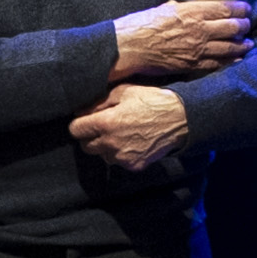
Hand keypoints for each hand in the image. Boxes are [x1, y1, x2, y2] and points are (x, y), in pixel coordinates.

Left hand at [69, 84, 196, 169]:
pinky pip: (119, 162)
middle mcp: (110, 143)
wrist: (181, 119)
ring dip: (106, 147)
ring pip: (102, 155)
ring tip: (121, 135)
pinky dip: (122, 154)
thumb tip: (82, 110)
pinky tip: (133, 142)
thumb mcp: (125, 91)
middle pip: (85, 146)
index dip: (80, 124)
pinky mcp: (134, 166)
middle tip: (104, 128)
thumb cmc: (153, 101)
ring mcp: (122, 157)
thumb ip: (100, 101)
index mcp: (105, 123)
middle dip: (91, 137)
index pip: (75, 130)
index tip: (87, 121)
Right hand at [114, 0, 252, 83]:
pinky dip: (230, 61)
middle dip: (244, 26)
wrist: (127, 48)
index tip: (246, 8)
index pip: (224, 8)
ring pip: (229, 47)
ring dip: (241, 44)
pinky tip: (236, 59)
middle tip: (247, 25)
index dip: (239, 9)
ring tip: (248, 43)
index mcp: (191, 12)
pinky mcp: (192, 65)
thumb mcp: (162, 8)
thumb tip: (185, 7)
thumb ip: (179, 8)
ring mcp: (197, 49)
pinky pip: (217, 63)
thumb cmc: (139, 26)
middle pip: (232, 27)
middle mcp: (198, 30)